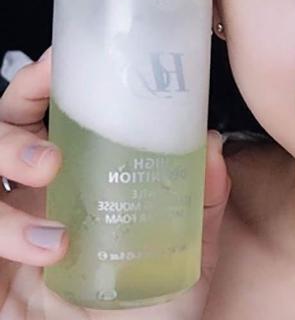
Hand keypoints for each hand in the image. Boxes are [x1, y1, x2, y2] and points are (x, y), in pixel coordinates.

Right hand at [0, 50, 230, 318]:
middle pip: (4, 126)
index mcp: (82, 174)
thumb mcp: (186, 251)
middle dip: (15, 121)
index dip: (47, 80)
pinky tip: (43, 253)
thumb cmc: (148, 309)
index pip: (51, 110)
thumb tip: (212, 144)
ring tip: (52, 215)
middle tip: (51, 151)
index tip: (62, 60)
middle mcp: (37, 191)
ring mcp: (7, 223)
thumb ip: (204, 202)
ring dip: (8, 170)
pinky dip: (1, 227)